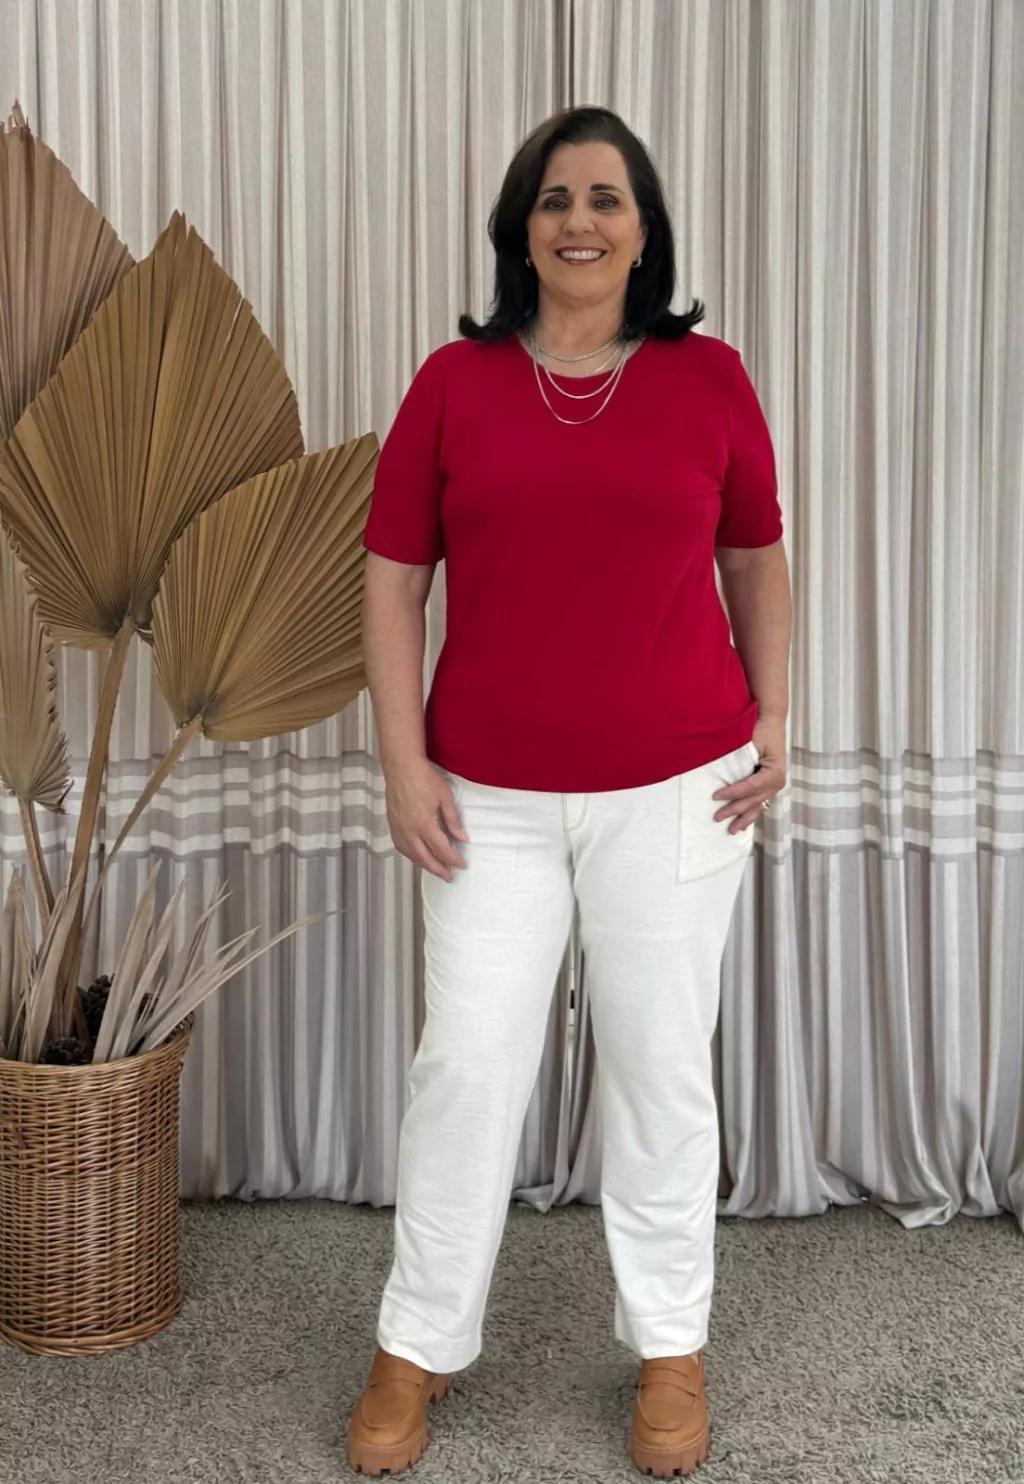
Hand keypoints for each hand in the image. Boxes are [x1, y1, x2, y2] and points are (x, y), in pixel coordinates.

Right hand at [385, 758, 468, 881]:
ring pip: (411, 855)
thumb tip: (462, 838)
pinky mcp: (392, 825)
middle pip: (425, 858)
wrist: (401, 767)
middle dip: (438, 869)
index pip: (441, 849)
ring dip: (424, 865)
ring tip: (435, 869)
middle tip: (449, 877)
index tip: (462, 865)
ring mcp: (398, 828)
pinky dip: (411, 856)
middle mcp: (409, 830)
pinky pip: (401, 847)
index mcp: (424, 824)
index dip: (453, 859)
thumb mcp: (445, 797)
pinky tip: (417, 856)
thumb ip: (453, 820)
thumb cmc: (424, 778)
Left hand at [712, 714, 786, 832]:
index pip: (750, 787)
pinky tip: (744, 822)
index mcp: (775, 773)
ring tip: (732, 830)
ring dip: (744, 818)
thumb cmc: (761, 730)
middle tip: (717, 817)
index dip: (733, 793)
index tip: (715, 796)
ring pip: (758, 805)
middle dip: (735, 810)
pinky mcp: (770, 784)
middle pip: (753, 800)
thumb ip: (741, 760)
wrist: (771, 720)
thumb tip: (723, 775)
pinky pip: (760, 801)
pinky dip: (751, 812)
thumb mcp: (752, 743)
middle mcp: (777, 782)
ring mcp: (775, 784)